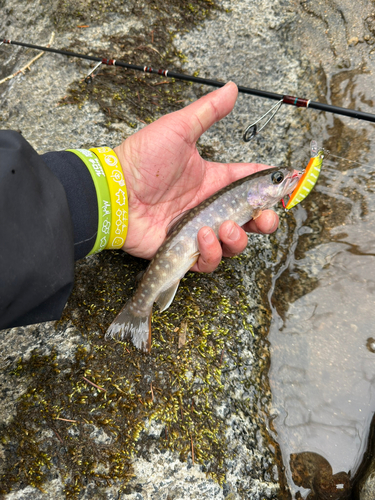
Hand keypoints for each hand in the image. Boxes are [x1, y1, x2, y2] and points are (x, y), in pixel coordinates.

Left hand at [114, 82, 278, 271]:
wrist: (113, 191)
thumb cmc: (141, 159)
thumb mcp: (178, 129)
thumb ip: (208, 112)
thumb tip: (232, 88)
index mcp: (213, 179)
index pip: (250, 183)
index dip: (271, 185)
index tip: (289, 183)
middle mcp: (209, 206)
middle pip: (250, 220)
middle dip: (265, 221)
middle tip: (264, 219)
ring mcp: (198, 230)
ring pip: (233, 243)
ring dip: (236, 238)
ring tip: (221, 226)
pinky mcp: (185, 250)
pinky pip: (210, 261)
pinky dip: (212, 252)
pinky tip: (202, 235)